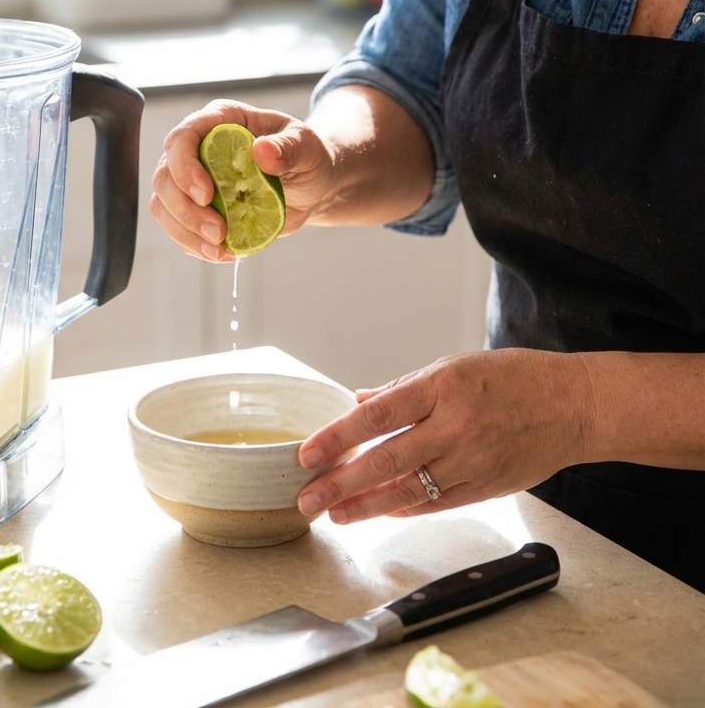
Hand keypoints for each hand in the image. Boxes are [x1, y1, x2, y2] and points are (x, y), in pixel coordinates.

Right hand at [148, 99, 335, 261]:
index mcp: (221, 121)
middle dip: (185, 210)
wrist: (312, 185)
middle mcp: (199, 147)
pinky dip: (195, 245)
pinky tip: (224, 253)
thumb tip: (262, 151)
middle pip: (165, 177)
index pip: (182, 138)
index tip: (206, 196)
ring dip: (186, 232)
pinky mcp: (197, 208)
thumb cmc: (308, 156)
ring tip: (220, 249)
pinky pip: (178, 228)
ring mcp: (193, 179)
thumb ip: (288, 148)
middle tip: (218, 234)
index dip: (184, 168)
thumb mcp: (307, 147)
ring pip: (164, 206)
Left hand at [296, 349, 592, 521]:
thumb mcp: (454, 367)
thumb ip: (404, 390)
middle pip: (386, 460)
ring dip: (365, 505)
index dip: (339, 437)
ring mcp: (471, 461)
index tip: (308, 453)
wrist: (573, 405)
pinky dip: (403, 509)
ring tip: (334, 514)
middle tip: (307, 497)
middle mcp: (455, 425)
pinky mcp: (485, 488)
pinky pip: (435, 504)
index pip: (378, 415)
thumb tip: (359, 402)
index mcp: (443, 386)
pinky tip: (378, 511)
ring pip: (408, 490)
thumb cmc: (514, 379)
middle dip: (340, 483)